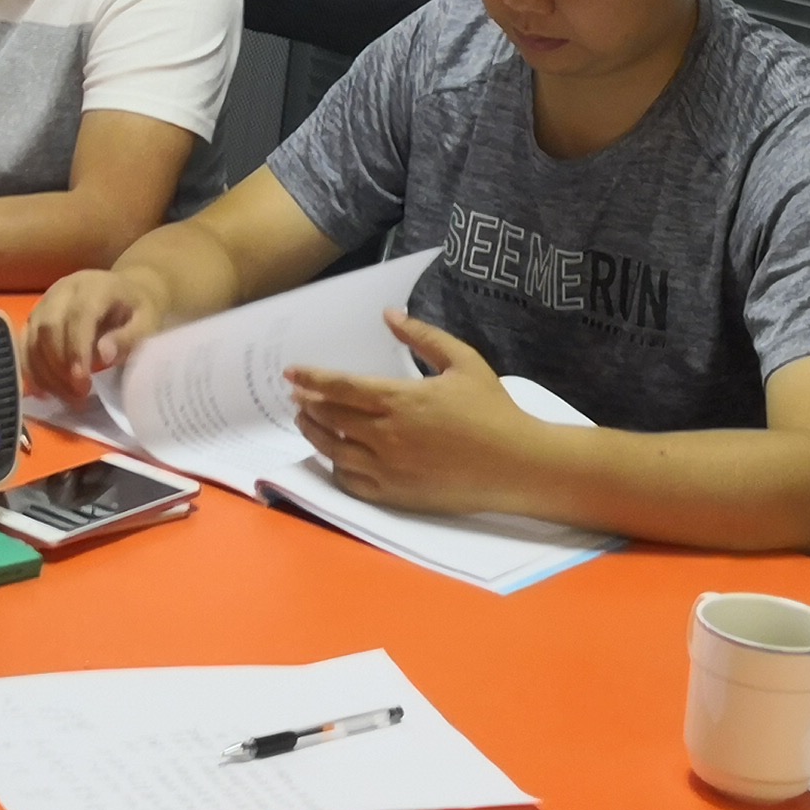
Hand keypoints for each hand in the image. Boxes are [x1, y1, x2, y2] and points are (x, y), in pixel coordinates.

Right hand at [25, 270, 161, 402]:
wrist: (125, 290)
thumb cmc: (138, 310)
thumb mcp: (148, 323)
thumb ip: (128, 338)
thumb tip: (103, 355)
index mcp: (95, 287)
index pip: (79, 316)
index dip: (76, 350)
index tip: (82, 383)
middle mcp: (64, 289)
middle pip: (49, 328)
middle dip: (59, 367)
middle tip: (77, 396)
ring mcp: (46, 301)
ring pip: (33, 338)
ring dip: (45, 373)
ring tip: (66, 397)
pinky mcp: (35, 315)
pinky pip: (24, 344)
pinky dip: (31, 370)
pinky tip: (44, 391)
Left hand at [287, 314, 544, 515]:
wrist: (518, 465)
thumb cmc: (493, 411)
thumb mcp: (463, 362)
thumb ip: (423, 337)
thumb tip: (389, 313)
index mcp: (401, 400)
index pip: (340, 388)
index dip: (311, 379)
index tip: (292, 373)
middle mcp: (387, 435)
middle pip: (331, 418)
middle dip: (308, 404)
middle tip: (296, 395)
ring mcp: (389, 469)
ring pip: (334, 451)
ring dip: (314, 434)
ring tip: (306, 422)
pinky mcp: (396, 495)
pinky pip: (352, 483)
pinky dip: (336, 468)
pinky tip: (334, 457)